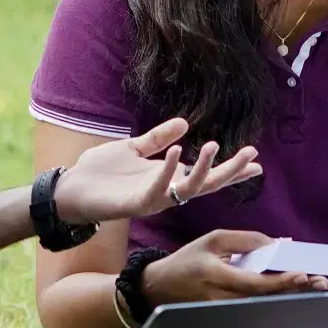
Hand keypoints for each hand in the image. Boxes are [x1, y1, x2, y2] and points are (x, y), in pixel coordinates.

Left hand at [52, 117, 265, 231]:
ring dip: (203, 169)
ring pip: (188, 189)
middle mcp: (166, 191)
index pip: (206, 174)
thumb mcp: (133, 149)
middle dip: (230, 172)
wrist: (70, 188)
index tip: (256, 161)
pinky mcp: (136, 203)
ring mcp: (153, 199)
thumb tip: (184, 123)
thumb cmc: (100, 172)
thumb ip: (158, 138)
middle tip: (252, 155)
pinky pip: (159, 189)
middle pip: (207, 184)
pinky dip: (169, 170)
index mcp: (168, 178)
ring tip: (214, 145)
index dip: (231, 168)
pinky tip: (177, 152)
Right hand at [131, 225, 325, 304]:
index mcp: (216, 275)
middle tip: (322, 283)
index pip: (254, 283)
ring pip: (263, 305)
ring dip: (289, 295)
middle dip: (294, 289)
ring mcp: (223, 313)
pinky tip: (292, 292)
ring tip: (315, 285)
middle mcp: (221, 299)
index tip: (302, 275)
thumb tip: (279, 244)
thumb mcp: (214, 240)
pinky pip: (254, 308)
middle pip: (265, 298)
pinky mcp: (225, 319)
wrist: (159, 287)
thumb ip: (247, 241)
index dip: (280, 281)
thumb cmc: (188, 259)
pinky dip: (274, 299)